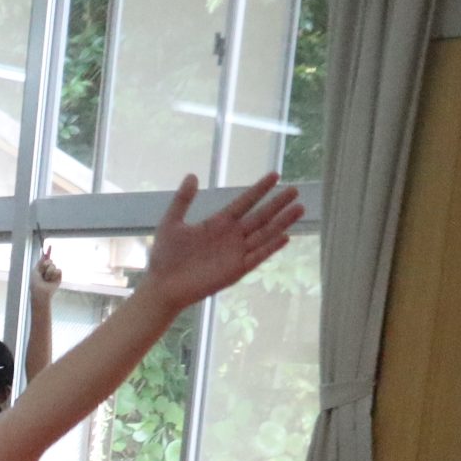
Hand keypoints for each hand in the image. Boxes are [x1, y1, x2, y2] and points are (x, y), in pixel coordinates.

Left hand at [30, 246, 61, 302]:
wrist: (41, 291)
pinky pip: (58, 270)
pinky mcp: (59, 277)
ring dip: (48, 272)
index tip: (50, 245)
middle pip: (49, 261)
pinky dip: (54, 275)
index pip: (46, 259)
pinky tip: (51, 280)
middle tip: (42, 273)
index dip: (48, 252)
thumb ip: (40, 263)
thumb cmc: (36, 283)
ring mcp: (54, 273)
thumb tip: (43, 254)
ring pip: (53, 266)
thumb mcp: (35, 271)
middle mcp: (48, 270)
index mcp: (41, 268)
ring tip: (46, 279)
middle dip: (45, 266)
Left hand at [141, 172, 303, 313]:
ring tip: (299, 208)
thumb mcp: (171, 222)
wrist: (161, 286)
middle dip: (277, 203)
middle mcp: (231, 236)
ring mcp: (235, 253)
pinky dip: (270, 248)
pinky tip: (285, 237)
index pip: (244, 202)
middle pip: (260, 216)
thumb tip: (192, 175)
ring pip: (264, 234)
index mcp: (218, 223)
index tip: (275, 175)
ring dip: (281, 222)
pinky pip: (257, 257)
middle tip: (295, 190)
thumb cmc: (165, 256)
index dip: (259, 190)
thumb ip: (183, 200)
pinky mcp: (236, 271)